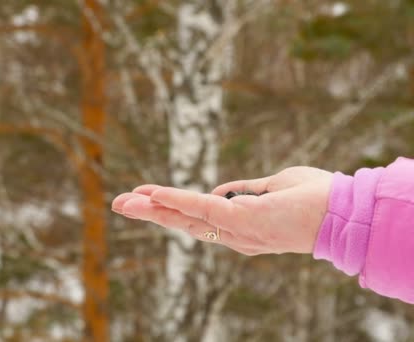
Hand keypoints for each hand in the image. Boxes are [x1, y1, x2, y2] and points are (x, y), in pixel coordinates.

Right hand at [111, 167, 332, 254]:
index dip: (171, 209)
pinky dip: (176, 200)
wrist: (348, 212)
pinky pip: (201, 208)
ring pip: (186, 219)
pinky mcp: (241, 222)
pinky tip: (152, 194)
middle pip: (184, 223)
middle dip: (150, 213)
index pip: (198, 220)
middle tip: (118, 204)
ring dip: (152, 209)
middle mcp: (235, 237)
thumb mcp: (275, 187)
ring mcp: (237, 232)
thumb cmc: (317, 198)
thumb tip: (221, 190)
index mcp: (241, 230)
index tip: (146, 198)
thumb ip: (246, 189)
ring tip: (122, 202)